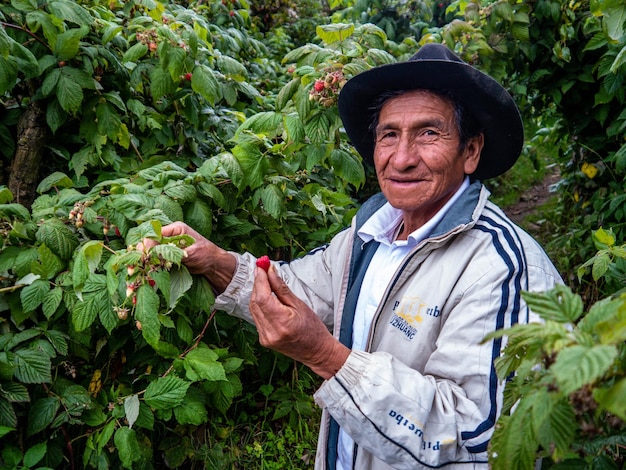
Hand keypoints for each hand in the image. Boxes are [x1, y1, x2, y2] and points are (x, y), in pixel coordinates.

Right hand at [139, 222, 235, 292]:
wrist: (214, 265)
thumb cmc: (207, 254)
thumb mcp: (191, 253)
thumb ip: (174, 253)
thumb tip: (156, 255)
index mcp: (176, 229)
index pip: (155, 233)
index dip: (147, 244)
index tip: (144, 255)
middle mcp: (169, 236)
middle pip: (149, 243)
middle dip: (141, 254)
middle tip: (135, 266)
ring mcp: (167, 247)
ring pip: (150, 253)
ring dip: (143, 263)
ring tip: (135, 273)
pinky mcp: (167, 257)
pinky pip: (154, 261)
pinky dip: (149, 267)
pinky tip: (145, 276)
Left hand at [249, 265, 349, 379]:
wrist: (317, 352)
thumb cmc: (313, 328)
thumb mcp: (300, 305)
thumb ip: (281, 288)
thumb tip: (270, 271)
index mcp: (282, 323)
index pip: (262, 297)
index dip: (260, 280)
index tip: (261, 266)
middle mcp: (270, 332)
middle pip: (255, 302)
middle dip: (257, 284)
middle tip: (262, 269)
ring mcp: (265, 337)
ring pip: (253, 309)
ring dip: (257, 293)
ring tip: (264, 280)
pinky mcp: (264, 339)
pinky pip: (256, 317)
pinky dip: (259, 305)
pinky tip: (265, 296)